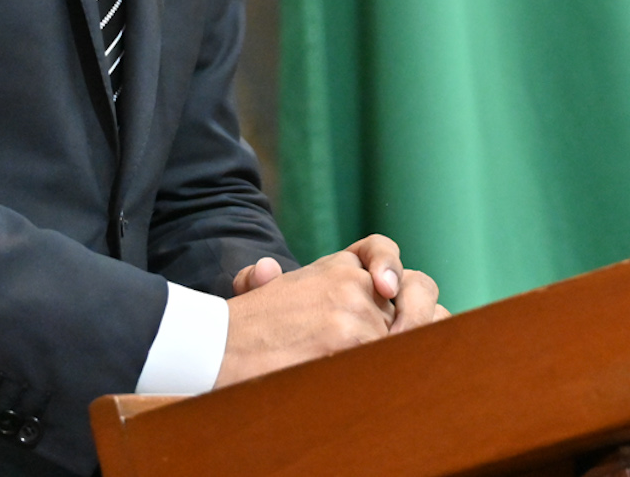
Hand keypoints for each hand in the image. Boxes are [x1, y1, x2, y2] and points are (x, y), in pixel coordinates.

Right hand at [216, 236, 448, 386]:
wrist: (217, 349)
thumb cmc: (243, 328)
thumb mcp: (262, 290)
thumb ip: (275, 280)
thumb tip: (266, 271)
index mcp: (335, 266)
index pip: (383, 252)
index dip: (393, 268)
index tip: (389, 289)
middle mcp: (351, 283)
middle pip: (410, 303)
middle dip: (412, 325)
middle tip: (403, 341)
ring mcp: (355, 313)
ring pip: (404, 335)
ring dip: (395, 354)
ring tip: (376, 367)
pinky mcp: (352, 344)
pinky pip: (390, 357)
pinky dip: (386, 370)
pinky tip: (370, 378)